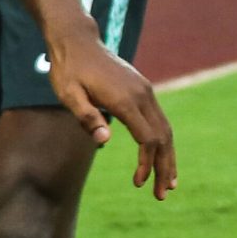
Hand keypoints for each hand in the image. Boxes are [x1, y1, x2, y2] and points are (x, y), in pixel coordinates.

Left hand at [47, 37, 176, 200]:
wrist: (77, 41)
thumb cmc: (68, 70)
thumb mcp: (68, 94)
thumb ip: (86, 116)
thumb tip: (104, 141)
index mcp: (125, 100)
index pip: (147, 139)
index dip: (146, 164)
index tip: (138, 183)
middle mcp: (142, 95)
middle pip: (163, 138)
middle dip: (164, 168)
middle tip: (161, 196)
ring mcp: (145, 91)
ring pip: (166, 129)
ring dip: (168, 157)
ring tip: (168, 184)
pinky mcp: (143, 89)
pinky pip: (159, 120)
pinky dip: (164, 141)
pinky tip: (161, 156)